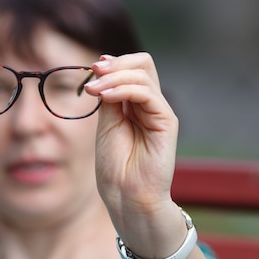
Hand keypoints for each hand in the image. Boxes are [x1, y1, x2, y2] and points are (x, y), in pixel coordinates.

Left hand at [84, 53, 179, 241]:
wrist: (127, 195)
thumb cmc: (116, 165)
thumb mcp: (106, 122)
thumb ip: (108, 96)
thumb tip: (102, 66)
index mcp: (136, 103)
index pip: (133, 67)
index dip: (114, 63)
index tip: (92, 69)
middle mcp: (150, 103)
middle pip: (142, 62)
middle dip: (116, 63)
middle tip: (94, 72)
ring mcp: (159, 111)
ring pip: (143, 74)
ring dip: (113, 77)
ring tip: (94, 90)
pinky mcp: (167, 121)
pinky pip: (147, 93)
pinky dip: (123, 89)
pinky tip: (105, 96)